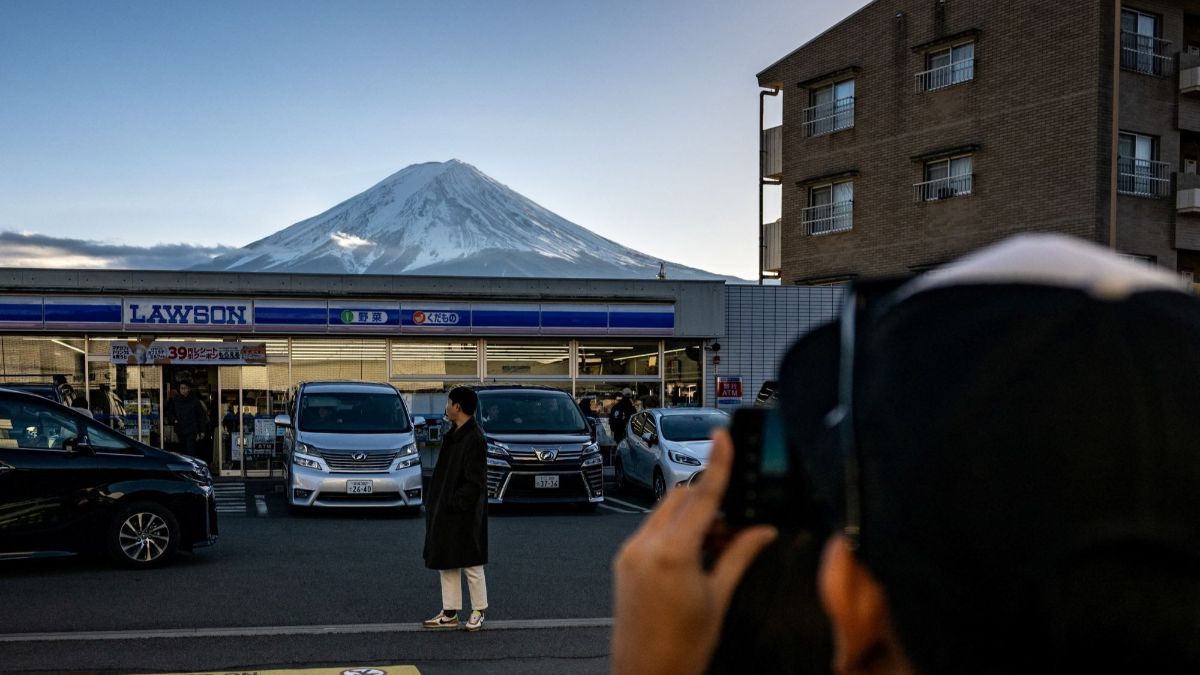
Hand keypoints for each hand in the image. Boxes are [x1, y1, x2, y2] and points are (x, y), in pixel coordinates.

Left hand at [611, 430, 777, 674]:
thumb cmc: (682, 648)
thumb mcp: (719, 597)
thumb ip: (740, 555)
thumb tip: (762, 531)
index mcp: (673, 553)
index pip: (703, 495)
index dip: (717, 462)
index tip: (722, 436)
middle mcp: (645, 547)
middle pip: (682, 498)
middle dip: (708, 502)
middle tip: (733, 528)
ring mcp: (630, 553)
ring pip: (665, 512)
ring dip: (691, 518)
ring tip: (713, 551)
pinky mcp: (624, 562)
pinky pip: (651, 531)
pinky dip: (674, 533)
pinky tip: (692, 558)